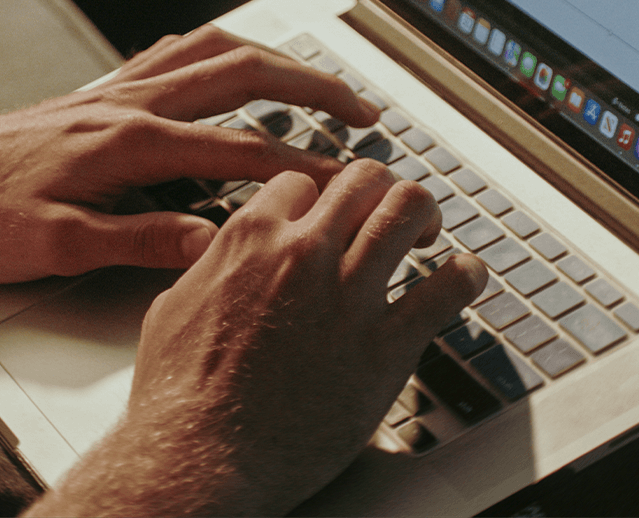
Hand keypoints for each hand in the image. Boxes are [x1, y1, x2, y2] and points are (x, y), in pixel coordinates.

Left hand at [0, 25, 378, 281]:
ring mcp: (124, 87)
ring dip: (277, 60)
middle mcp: (136, 102)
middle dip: (314, 89)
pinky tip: (237, 59)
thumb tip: (211, 243)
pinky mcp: (110, 87)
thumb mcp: (58, 246)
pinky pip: (178, 49)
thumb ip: (140, 241)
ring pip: (219, 51)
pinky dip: (222, 49)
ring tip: (317, 78)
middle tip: (360, 108)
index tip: (344, 179)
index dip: (301, 166)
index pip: (241, 150)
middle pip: (246, 76)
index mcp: (132, 143)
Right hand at [27, 159, 486, 516]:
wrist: (198, 458)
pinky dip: (463, 275)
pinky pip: (444, 290)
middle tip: (391, 207)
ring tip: (429, 231)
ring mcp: (347, 295)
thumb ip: (210, 268)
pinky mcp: (384, 345)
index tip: (329, 213)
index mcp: (250, 237)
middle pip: (363, 180)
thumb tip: (221, 255)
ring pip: (407, 211)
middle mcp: (303, 252)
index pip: (302, 182)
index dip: (317, 197)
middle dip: (380, 187)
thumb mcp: (174, 306)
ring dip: (424, 213)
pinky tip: (464, 274)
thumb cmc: (178, 393)